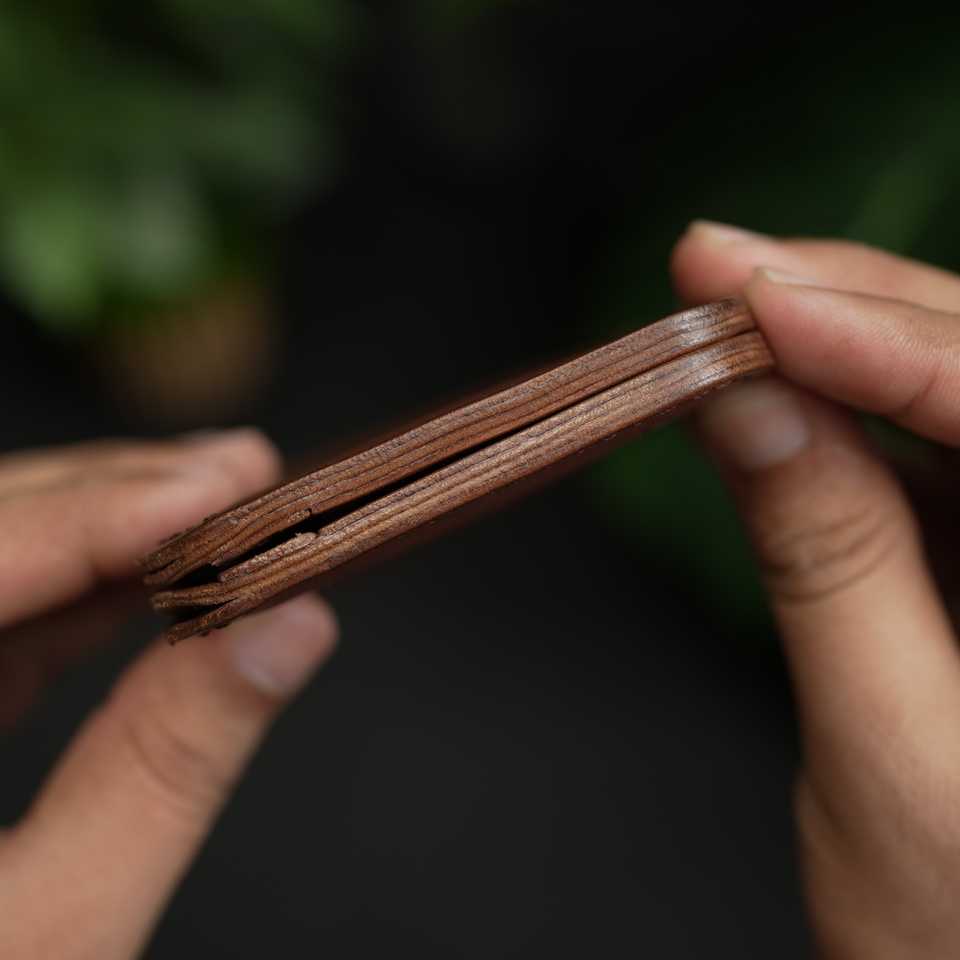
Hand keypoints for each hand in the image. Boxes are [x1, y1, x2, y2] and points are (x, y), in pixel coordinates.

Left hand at [0, 429, 337, 958]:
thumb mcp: (55, 932)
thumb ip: (170, 765)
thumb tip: (287, 632)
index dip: (97, 516)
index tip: (223, 484)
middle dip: (108, 497)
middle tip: (239, 473)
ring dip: (105, 531)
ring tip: (219, 505)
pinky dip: (81, 596)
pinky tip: (164, 579)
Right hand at [672, 222, 959, 957]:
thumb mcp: (888, 754)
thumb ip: (824, 562)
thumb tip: (743, 406)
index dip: (886, 341)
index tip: (751, 299)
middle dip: (856, 309)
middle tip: (719, 267)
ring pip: (957, 393)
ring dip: (838, 343)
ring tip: (727, 305)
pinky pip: (924, 455)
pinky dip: (836, 415)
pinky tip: (766, 384)